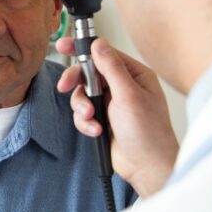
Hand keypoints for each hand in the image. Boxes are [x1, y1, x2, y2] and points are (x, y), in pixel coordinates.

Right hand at [56, 37, 178, 196]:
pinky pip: (82, 113)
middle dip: (76, 82)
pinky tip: (96, 131)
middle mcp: (121, 86)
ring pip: (81, 94)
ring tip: (91, 118)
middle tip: (64, 87)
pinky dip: (85, 122)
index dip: (82, 49)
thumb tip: (98, 43)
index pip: (103, 53)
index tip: (63, 45)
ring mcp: (111, 103)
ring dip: (81, 107)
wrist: (146, 167)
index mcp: (133, 74)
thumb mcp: (129, 96)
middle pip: (87, 73)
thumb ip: (112, 68)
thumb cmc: (149, 133)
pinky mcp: (102, 118)